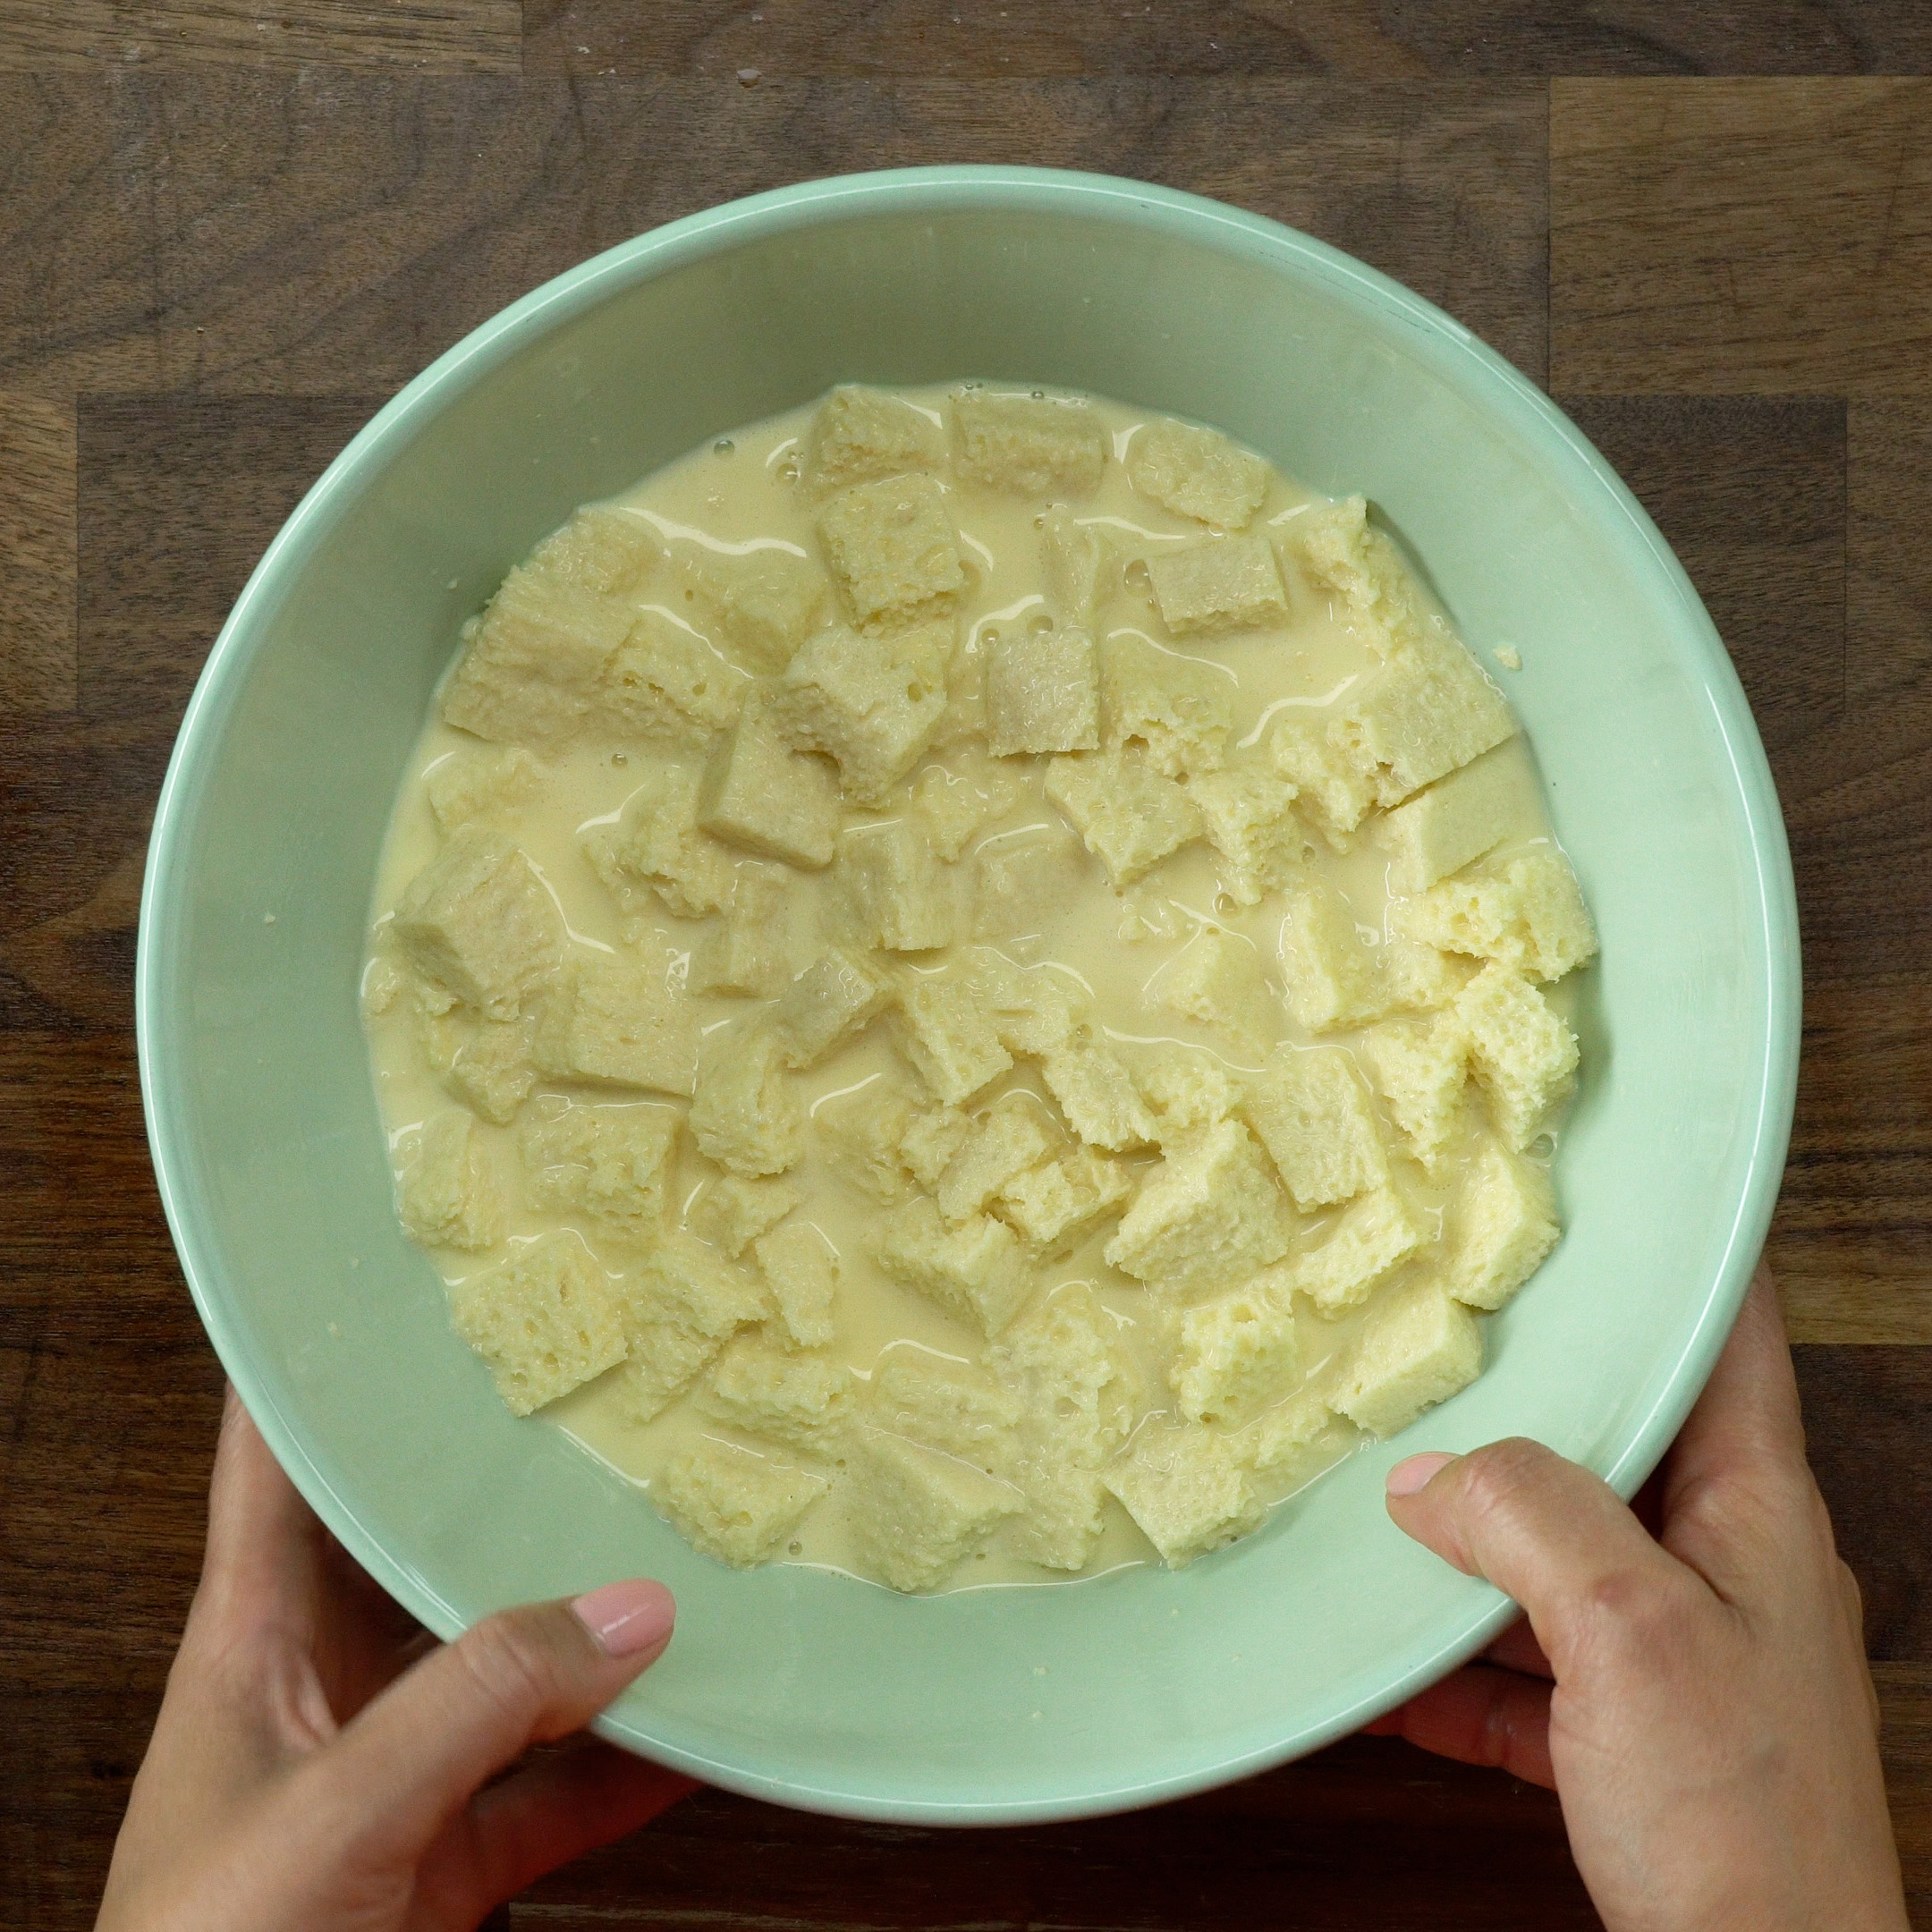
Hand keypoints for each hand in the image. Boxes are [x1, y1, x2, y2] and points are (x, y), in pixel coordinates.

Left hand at [97, 1387, 693, 1931]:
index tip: (392, 1279)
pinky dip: (628, 1764)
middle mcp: (324, 1691)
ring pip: (507, 1671)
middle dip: (496, 1482)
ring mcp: (390, 1782)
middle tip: (592, 1395)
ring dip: (591, 1631)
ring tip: (685, 1555)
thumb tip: (627, 1614)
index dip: (313, 1363)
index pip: (271, 1465)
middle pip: (415, 1552)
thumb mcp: (330, 1814)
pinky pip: (555, 1790)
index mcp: (249, 1642)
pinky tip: (702, 1729)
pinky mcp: (442, 1868)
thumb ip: (476, 1707)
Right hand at [1367, 1264, 1906, 1930]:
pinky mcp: (1629, 1733)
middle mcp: (1721, 1560)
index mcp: (1753, 1506)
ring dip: (1465, 1545)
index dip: (1681, 1252)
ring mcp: (1676, 1648)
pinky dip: (1452, 1665)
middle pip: (1615, 1440)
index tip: (1607, 1193)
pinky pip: (1525, 1668)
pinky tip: (1381, 1672)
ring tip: (1374, 1513)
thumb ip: (1529, 1519)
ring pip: (1556, 1554)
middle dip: (1520, 1400)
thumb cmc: (1745, 1828)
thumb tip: (1430, 1477)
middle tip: (1433, 1346)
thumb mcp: (1631, 1635)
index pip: (1730, 1332)